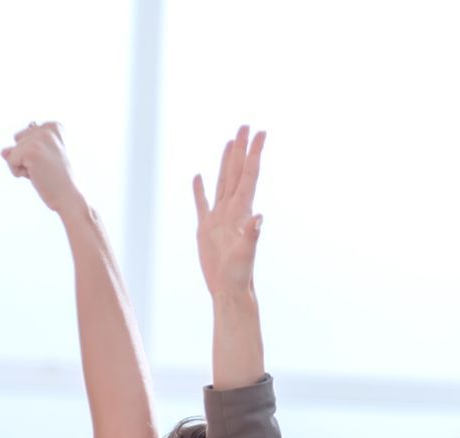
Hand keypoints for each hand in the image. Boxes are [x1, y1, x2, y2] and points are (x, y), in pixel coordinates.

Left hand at [1, 121, 85, 215]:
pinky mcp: (31, 151)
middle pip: (18, 140)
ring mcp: (39, 139)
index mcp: (54, 126)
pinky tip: (36, 177)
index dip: (33, 153)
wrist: (71, 198)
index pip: (26, 135)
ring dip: (23, 166)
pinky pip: (10, 161)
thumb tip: (3, 151)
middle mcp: (47, 128)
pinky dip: (19, 173)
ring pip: (13, 151)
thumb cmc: (59, 181)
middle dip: (26, 157)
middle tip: (47, 169)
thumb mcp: (40, 159)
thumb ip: (20, 149)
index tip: (51, 162)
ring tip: (43, 173)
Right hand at [193, 127, 264, 300]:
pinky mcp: (205, 228)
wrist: (229, 290)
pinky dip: (200, 189)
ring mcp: (219, 218)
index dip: (255, 153)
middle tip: (245, 126)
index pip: (249, 175)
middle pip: (237, 172)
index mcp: (242, 211)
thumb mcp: (245, 254)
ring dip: (226, 162)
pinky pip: (202, 203)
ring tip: (229, 142)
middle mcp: (232, 210)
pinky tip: (199, 177)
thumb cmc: (239, 275)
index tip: (261, 132)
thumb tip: (258, 218)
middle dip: (241, 149)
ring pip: (223, 182)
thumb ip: (251, 236)